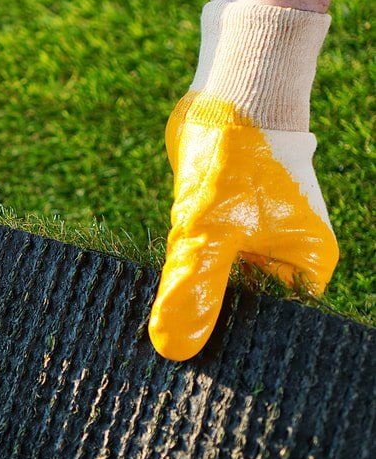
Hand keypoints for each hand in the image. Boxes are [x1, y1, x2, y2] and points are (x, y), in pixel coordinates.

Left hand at [149, 93, 338, 360]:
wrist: (231, 92)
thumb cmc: (236, 159)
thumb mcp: (208, 232)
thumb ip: (194, 288)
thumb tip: (173, 347)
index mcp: (304, 268)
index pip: (267, 328)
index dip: (226, 346)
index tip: (184, 366)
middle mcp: (288, 256)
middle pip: (242, 307)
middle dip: (204, 320)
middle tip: (159, 345)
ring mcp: (259, 236)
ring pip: (220, 280)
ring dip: (191, 292)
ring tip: (153, 321)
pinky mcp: (231, 218)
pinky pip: (206, 255)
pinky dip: (185, 265)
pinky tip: (156, 283)